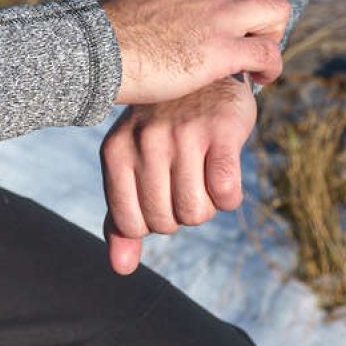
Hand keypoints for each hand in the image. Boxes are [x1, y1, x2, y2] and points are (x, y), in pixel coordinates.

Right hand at [100, 0, 288, 104]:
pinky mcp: (224, 50)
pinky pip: (270, 52)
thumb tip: (158, 15)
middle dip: (267, 8)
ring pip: (278, 9)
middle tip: (253, 38)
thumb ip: (164, 0)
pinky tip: (258, 80)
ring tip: (257, 59)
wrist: (99, 52)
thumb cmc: (110, 35)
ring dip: (275, 34)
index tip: (236, 20)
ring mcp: (220, 16)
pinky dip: (272, 67)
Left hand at [100, 72, 257, 274]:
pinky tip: (224, 171)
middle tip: (187, 179)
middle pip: (167, 222)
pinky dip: (229, 196)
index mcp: (115, 151)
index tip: (161, 195)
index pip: (131, 225)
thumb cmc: (162, 132)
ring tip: (203, 173)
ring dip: (208, 205)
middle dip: (182, 213)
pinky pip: (226, 193)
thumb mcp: (133, 168)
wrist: (201, 77)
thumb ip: (123, 218)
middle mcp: (145, 141)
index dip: (153, 221)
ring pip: (196, 212)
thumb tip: (121, 268)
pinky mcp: (221, 130)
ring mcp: (183, 134)